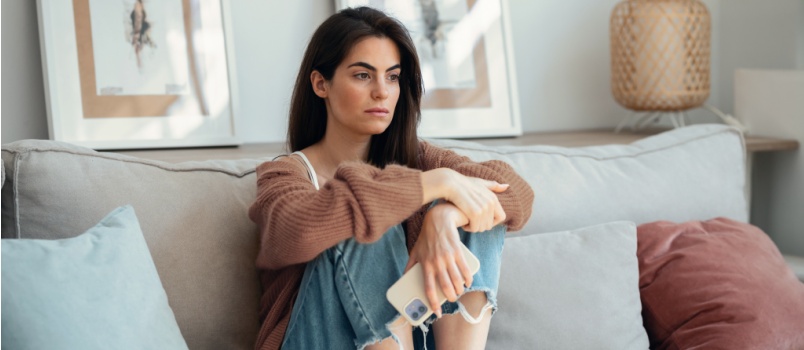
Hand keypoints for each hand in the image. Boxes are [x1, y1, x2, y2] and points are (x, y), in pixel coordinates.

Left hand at [405, 203, 472, 317]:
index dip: (433, 303)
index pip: (428, 289)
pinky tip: (467, 282)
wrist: (438, 220)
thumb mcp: (414, 251)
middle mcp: (436, 263)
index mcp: (425, 265)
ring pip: (457, 281)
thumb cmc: (426, 237)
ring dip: (459, 289)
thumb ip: (409, 266)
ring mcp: (448, 258)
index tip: (437, 312)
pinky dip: (468, 279)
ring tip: (459, 291)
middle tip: (451, 299)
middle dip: (450, 297)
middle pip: (446, 287)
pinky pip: (465, 270)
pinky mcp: (458, 252)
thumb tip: (404, 278)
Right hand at [441, 170, 506, 231]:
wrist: (450, 183)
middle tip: (471, 222)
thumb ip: (493, 186)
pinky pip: (475, 228)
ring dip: (474, 228)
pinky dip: (469, 228)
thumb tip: (507, 186)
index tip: (481, 220)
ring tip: (466, 222)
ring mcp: (483, 208)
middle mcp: (491, 203)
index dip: (492, 222)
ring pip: (482, 228)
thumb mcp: (481, 183)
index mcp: (493, 198)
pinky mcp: (474, 213)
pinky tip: (463, 224)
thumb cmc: (463, 183)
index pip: (501, 217)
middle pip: (490, 225)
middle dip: (481, 226)